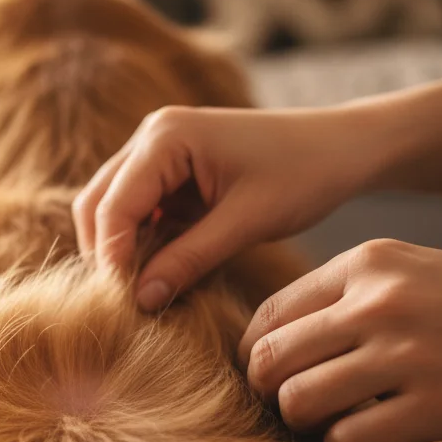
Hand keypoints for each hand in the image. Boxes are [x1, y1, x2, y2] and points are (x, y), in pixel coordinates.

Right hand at [72, 105, 384, 310]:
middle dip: (106, 254)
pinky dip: (143, 244)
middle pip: (98, 203)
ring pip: (113, 209)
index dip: (110, 258)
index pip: (112, 205)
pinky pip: (140, 212)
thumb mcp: (246, 223)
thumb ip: (189, 259)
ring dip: (122, 250)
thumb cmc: (303, 175)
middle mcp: (151, 136)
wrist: (342, 149)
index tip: (121, 306)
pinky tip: (161, 275)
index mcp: (165, 136)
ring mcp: (158, 152)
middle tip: (125, 306)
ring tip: (142, 295)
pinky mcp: (172, 173)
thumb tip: (140, 301)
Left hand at [236, 239, 441, 441]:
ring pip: (296, 402)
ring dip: (307, 423)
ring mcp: (407, 354)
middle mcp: (379, 302)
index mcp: (368, 263)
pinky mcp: (437, 408)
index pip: (269, 315)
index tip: (272, 375)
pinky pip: (345, 441)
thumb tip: (269, 348)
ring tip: (337, 420)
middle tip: (297, 405)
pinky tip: (373, 437)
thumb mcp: (414, 274)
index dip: (257, 355)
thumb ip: (346, 299)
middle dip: (270, 392)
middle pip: (269, 360)